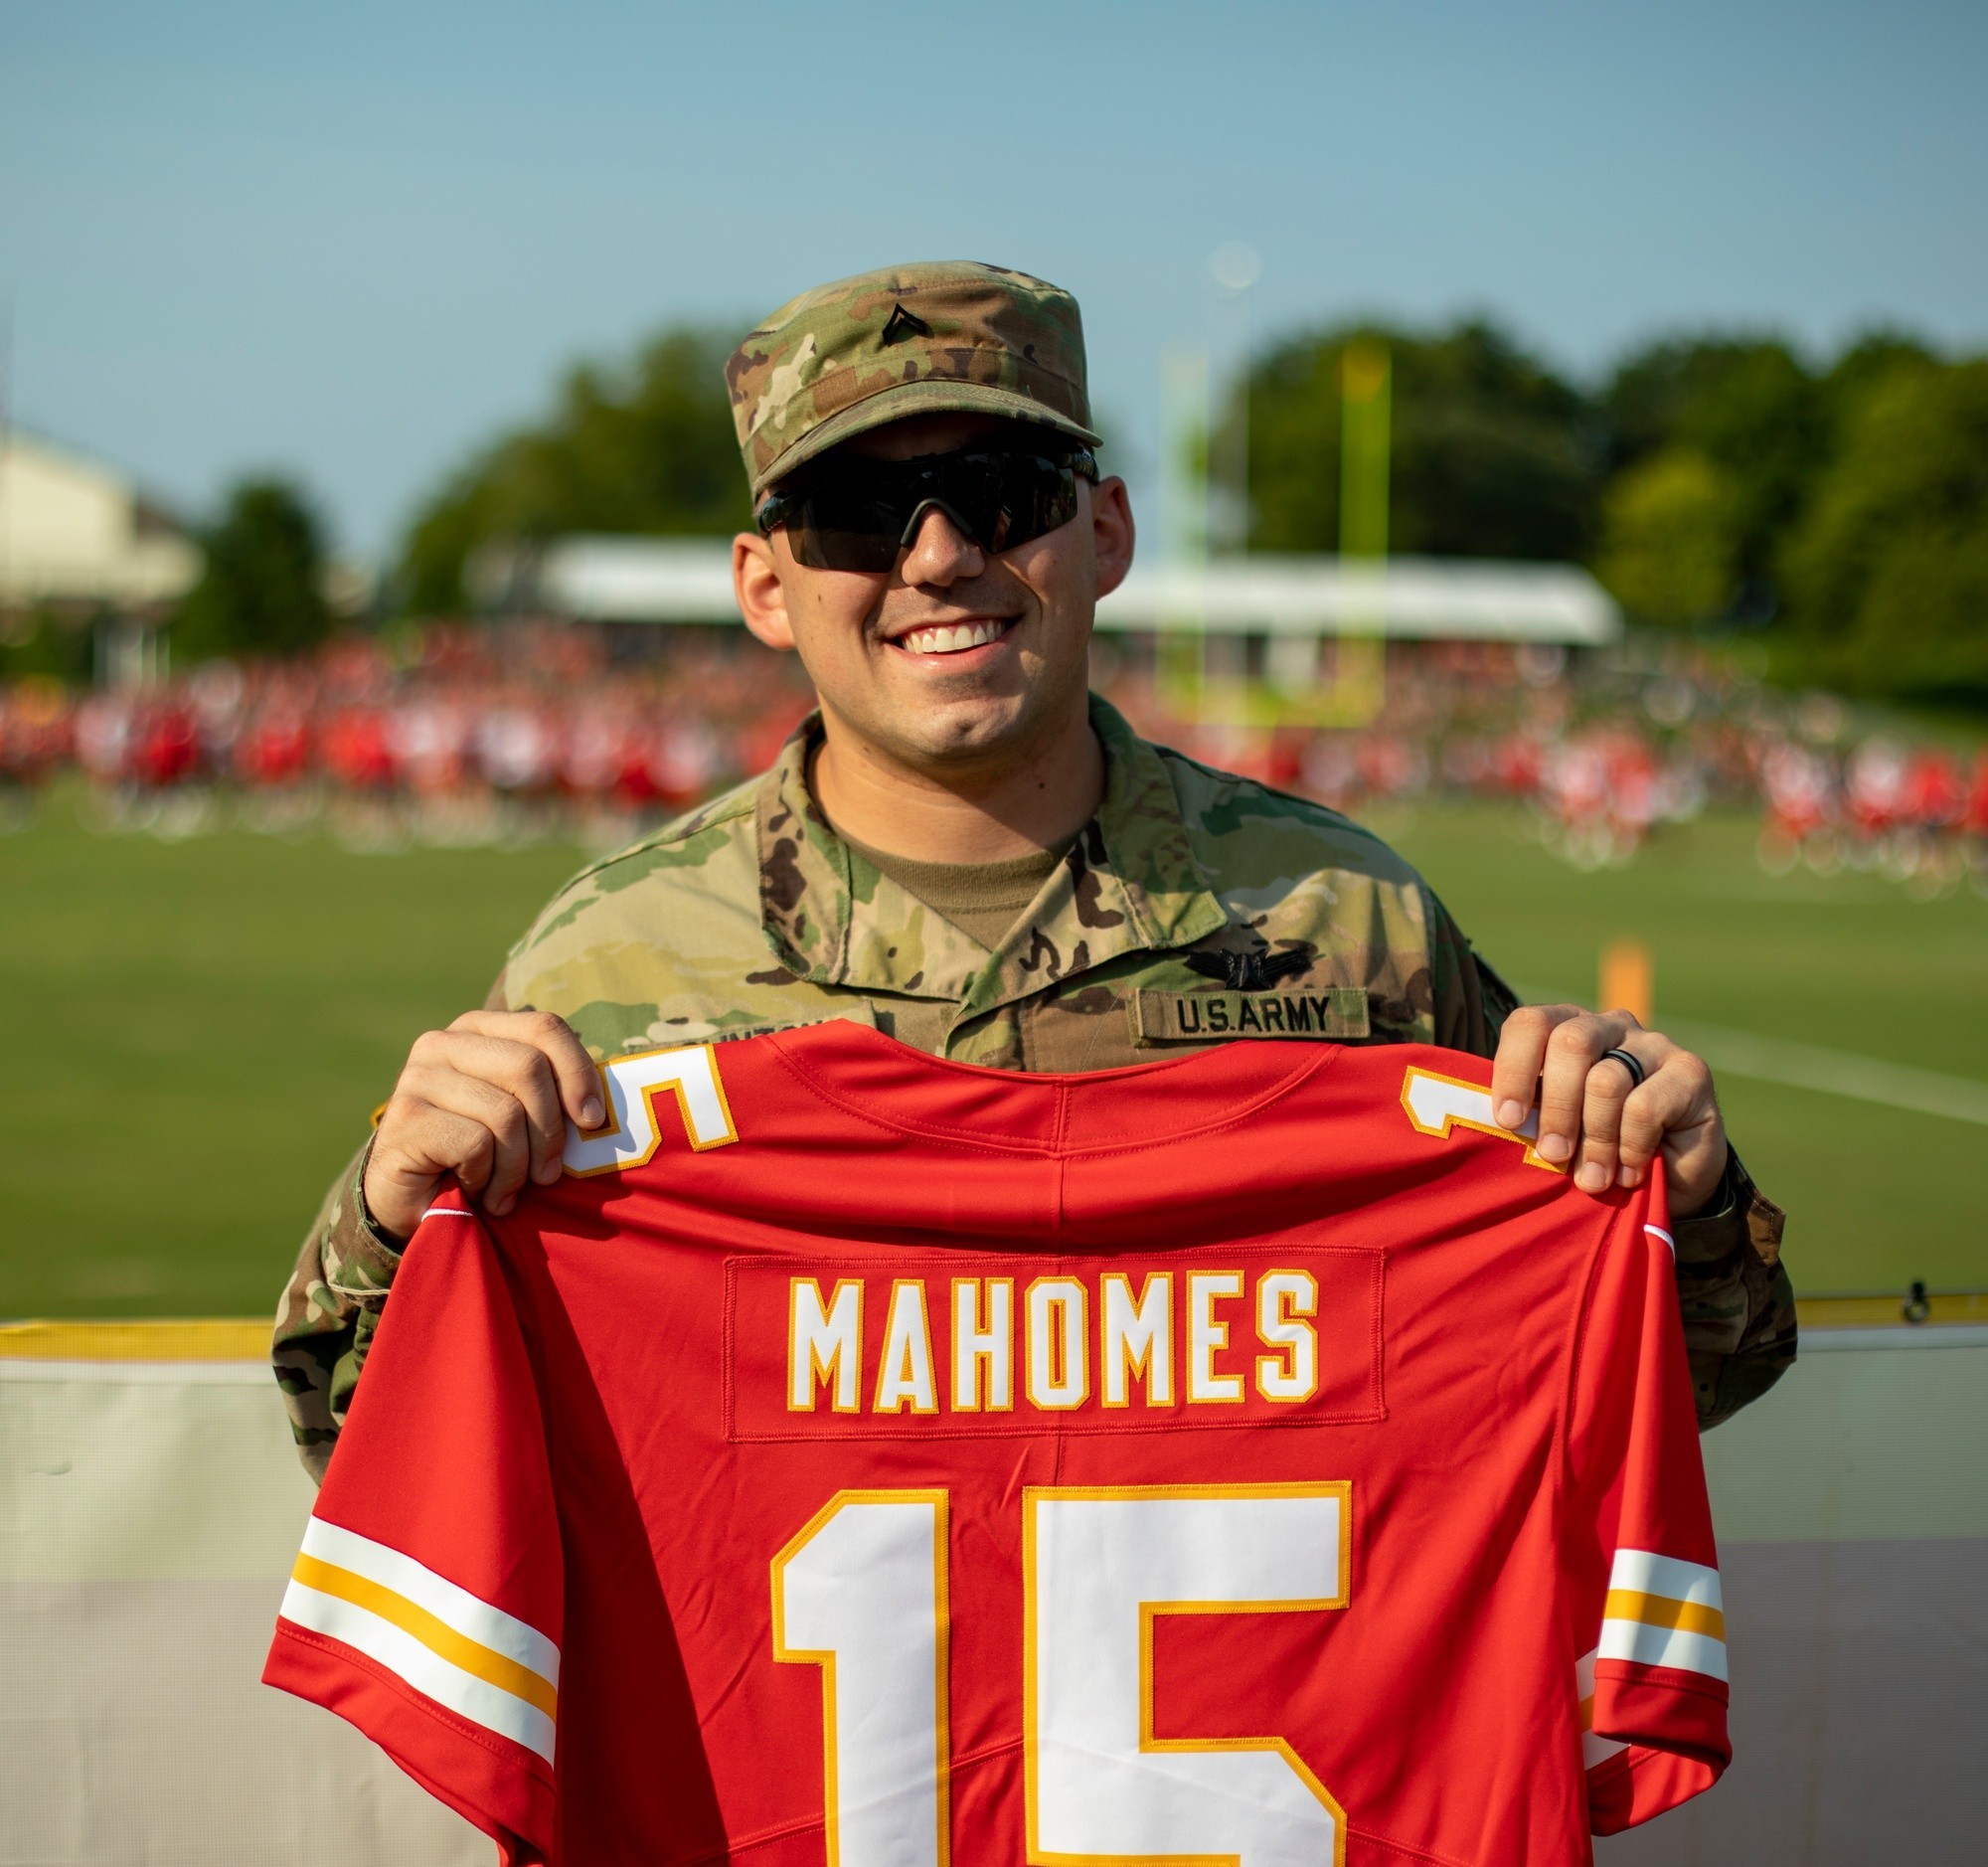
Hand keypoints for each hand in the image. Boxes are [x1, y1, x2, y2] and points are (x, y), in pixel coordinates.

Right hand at [362, 1010, 601, 1240]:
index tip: (592, 1121)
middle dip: (550, 1130)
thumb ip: (550, 1094)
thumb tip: (596, 1108)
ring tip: (507, 1191)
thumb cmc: (477, 1157)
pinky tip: (475, 1189)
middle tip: (547, 1174)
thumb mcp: (521, 1116)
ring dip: (518, 1167)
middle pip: (528, 1068)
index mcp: (477, 1029)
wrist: (410, 1202)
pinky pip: (476, 1144)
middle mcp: (442, 1042)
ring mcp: (417, 1077)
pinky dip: (487, 1177)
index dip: (578, 1072)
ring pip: (505, 1113)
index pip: (543, 1027)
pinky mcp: (405, 1117)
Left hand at [1490, 1006, 1728, 1216]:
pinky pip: (1645, 1107)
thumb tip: (1500, 1123)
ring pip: (1606, 1080)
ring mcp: (1652, 1045)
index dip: (1514, 1070)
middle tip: (1553, 1155)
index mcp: (1565, 1029)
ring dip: (1595, 1140)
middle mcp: (1608, 1026)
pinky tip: (1628, 1172)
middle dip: (1556, 1108)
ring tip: (1592, 1179)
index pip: (1531, 1024)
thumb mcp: (1555, 1130)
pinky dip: (1630, 1147)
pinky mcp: (1690, 1071)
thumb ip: (1530, 1117)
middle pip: (1570, 1044)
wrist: (1669, 1179)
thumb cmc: (1596, 1150)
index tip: (1510, 1120)